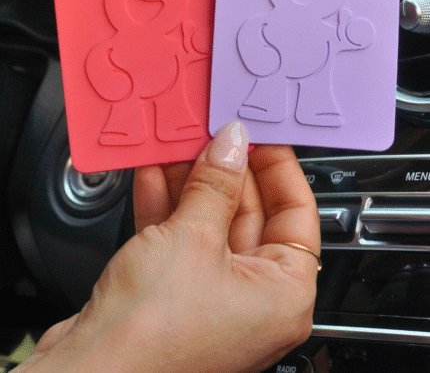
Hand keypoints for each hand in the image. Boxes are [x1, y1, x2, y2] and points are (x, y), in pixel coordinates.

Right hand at [16, 122, 319, 372]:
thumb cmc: (152, 337)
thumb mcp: (194, 239)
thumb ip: (217, 184)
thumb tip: (232, 145)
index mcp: (283, 295)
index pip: (296, 212)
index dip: (278, 167)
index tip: (259, 134)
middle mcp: (253, 301)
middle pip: (249, 214)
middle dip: (225, 168)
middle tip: (212, 132)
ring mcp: (210, 298)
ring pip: (209, 223)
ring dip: (191, 181)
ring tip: (180, 142)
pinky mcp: (172, 296)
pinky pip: (178, 238)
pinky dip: (166, 204)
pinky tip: (154, 171)